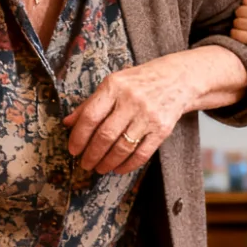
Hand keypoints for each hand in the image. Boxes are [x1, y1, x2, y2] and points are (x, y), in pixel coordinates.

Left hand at [64, 58, 194, 173]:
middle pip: (105, 135)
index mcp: (114, 86)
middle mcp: (131, 100)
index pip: (90, 116)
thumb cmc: (140, 82)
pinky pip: (142, 153)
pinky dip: (128, 165)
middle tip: (85, 164)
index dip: (79, 137)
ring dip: (107, 162)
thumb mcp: (113, 84)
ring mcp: (148, 115)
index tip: (73, 149)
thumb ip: (90, 103)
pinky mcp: (162, 129)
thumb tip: (68, 123)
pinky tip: (118, 168)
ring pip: (122, 147)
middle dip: (91, 154)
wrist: (178, 78)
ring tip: (100, 168)